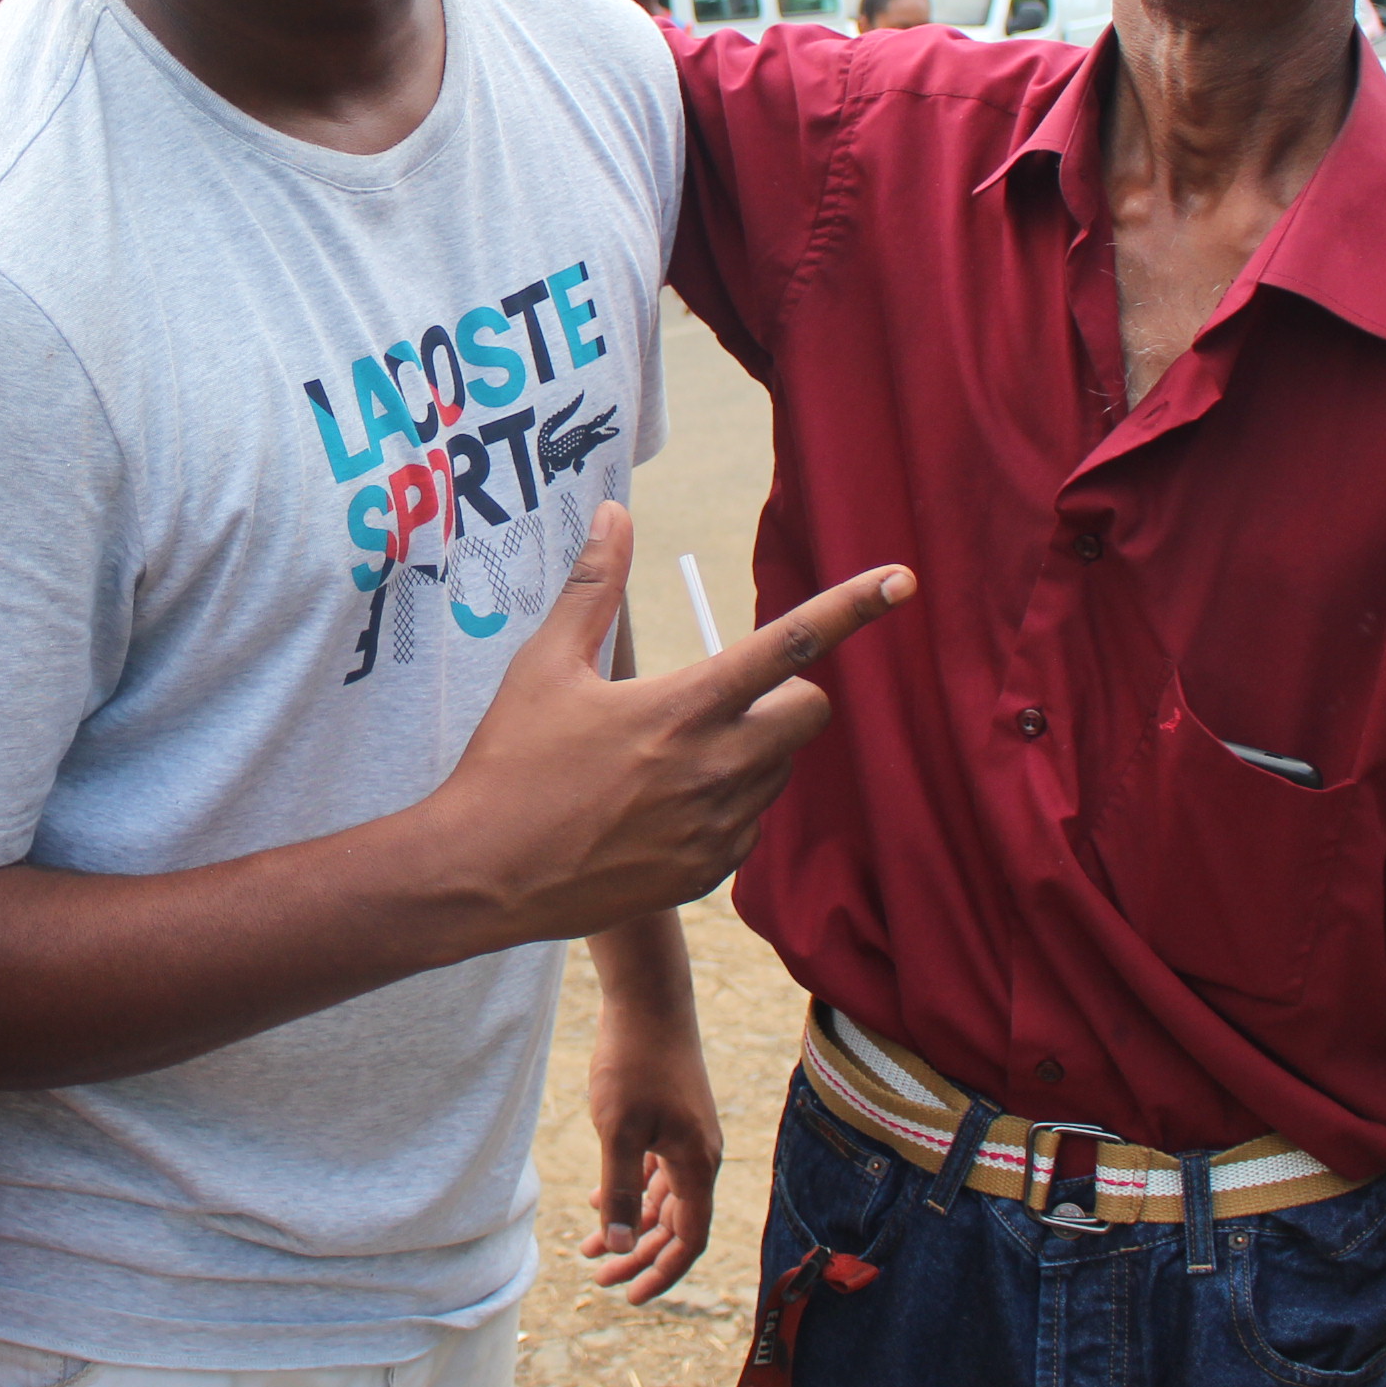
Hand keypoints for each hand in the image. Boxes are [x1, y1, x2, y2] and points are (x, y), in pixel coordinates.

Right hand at [423, 502, 911, 943]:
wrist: (484, 875)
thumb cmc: (509, 762)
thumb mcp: (545, 665)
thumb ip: (594, 587)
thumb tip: (615, 511)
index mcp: (682, 707)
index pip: (789, 643)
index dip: (852, 606)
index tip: (902, 580)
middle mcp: (715, 768)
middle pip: (810, 712)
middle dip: (787, 694)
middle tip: (726, 697)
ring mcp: (718, 828)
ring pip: (780, 771)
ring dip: (752, 751)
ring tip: (669, 757)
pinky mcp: (710, 873)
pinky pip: (750, 826)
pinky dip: (725, 807)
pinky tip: (658, 809)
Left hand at [580, 979, 720, 1304]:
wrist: (647, 999)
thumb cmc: (633, 1062)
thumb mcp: (618, 1131)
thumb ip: (621, 1192)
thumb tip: (622, 1248)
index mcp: (696, 1165)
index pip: (688, 1240)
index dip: (663, 1273)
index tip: (630, 1297)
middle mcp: (699, 1156)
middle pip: (675, 1225)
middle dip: (640, 1255)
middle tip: (600, 1277)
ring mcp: (686, 1136)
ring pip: (663, 1199)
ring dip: (632, 1225)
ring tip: (591, 1247)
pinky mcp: (672, 1118)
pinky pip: (656, 1171)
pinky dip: (632, 1192)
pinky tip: (600, 1199)